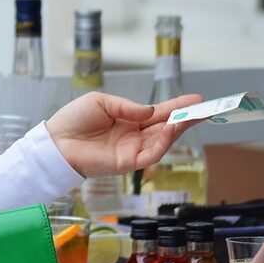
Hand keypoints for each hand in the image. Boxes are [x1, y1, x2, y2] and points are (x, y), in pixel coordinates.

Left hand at [44, 92, 202, 177]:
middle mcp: (135, 135)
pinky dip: (164, 142)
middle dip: (188, 117)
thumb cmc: (74, 120)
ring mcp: (133, 150)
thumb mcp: (101, 102)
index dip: (178, 107)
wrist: (56, 142)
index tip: (197, 100)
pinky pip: (151, 153)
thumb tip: (151, 111)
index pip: (159, 113)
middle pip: (167, 127)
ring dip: (179, 128)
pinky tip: (171, 129)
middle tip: (208, 108)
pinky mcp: (128, 163)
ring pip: (163, 140)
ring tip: (192, 115)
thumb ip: (127, 107)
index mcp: (129, 119)